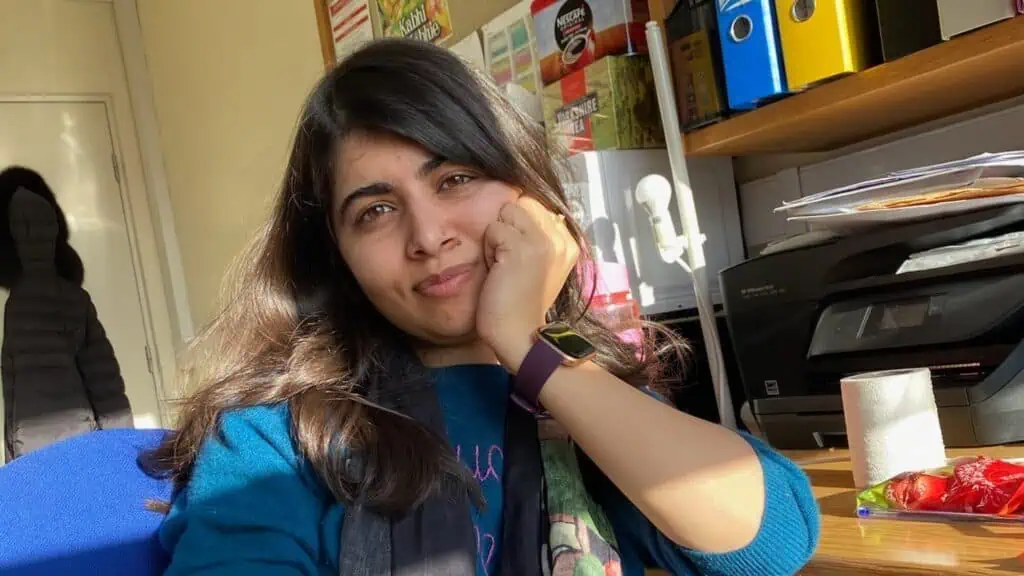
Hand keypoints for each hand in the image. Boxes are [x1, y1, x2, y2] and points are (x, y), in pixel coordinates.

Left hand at [476, 196, 578, 372]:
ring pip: (506, 212)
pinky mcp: (522, 249)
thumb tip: (518, 206)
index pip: (535, 204)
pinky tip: (498, 271)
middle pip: (521, 203)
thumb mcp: (540, 265)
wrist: (520, 334)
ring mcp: (543, 242)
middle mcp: (561, 238)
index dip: (518, 227)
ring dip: (497, 238)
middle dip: (508, 228)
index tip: (520, 258)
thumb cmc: (522, 302)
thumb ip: (537, 237)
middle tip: (510, 261)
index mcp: (568, 241)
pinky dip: (489, 249)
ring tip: (504, 266)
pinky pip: (493, 228)